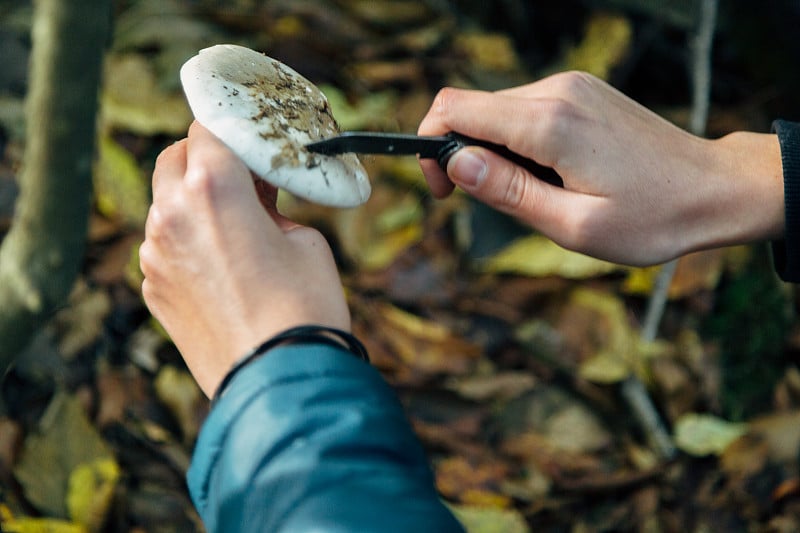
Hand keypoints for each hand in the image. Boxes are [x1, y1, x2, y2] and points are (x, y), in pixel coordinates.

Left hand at [140, 122, 349, 396]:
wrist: (282, 383)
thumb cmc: (306, 307)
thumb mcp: (305, 240)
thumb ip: (272, 208)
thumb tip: (256, 203)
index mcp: (212, 189)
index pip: (208, 129)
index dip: (233, 131)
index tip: (252, 143)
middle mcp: (171, 217)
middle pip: (173, 159)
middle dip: (204, 158)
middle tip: (242, 175)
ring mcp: (155, 257)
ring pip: (164, 205)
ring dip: (192, 202)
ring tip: (235, 225)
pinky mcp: (154, 293)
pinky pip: (164, 249)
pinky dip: (186, 243)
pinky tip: (222, 266)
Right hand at [418, 71, 783, 265]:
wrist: (713, 189)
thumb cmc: (650, 217)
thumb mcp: (573, 225)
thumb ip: (508, 192)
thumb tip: (454, 163)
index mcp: (549, 124)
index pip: (454, 109)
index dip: (431, 146)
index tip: (444, 188)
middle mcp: (557, 91)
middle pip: (472, 108)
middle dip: (462, 154)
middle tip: (493, 201)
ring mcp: (571, 86)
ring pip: (497, 109)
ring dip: (495, 150)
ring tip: (537, 191)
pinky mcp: (581, 91)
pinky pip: (525, 109)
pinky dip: (519, 140)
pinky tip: (553, 172)